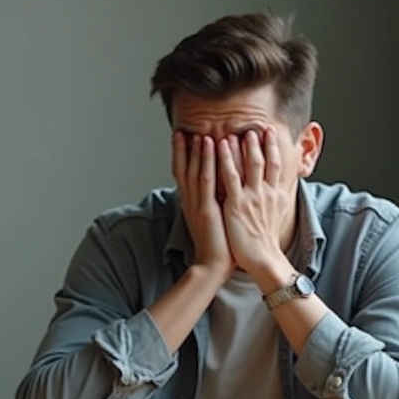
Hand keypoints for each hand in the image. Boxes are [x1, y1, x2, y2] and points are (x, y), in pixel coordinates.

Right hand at [173, 131, 234, 276]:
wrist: (213, 266)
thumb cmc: (217, 247)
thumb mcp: (211, 221)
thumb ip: (210, 204)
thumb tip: (216, 192)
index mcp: (191, 204)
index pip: (183, 175)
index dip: (180, 156)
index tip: (181, 140)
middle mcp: (190, 201)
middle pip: (184, 169)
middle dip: (183, 149)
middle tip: (183, 131)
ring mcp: (197, 204)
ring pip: (195, 171)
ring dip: (196, 150)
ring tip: (198, 133)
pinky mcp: (207, 208)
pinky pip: (207, 179)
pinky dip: (208, 160)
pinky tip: (211, 146)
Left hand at [216, 128, 292, 278]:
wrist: (263, 260)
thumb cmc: (263, 242)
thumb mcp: (274, 216)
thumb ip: (272, 200)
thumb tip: (273, 189)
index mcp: (275, 195)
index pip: (276, 165)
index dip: (274, 148)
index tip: (270, 133)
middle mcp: (266, 193)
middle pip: (264, 160)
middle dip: (260, 142)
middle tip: (255, 126)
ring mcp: (251, 197)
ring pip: (248, 164)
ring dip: (242, 145)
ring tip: (237, 130)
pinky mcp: (236, 204)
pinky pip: (229, 176)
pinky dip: (225, 158)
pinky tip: (220, 146)